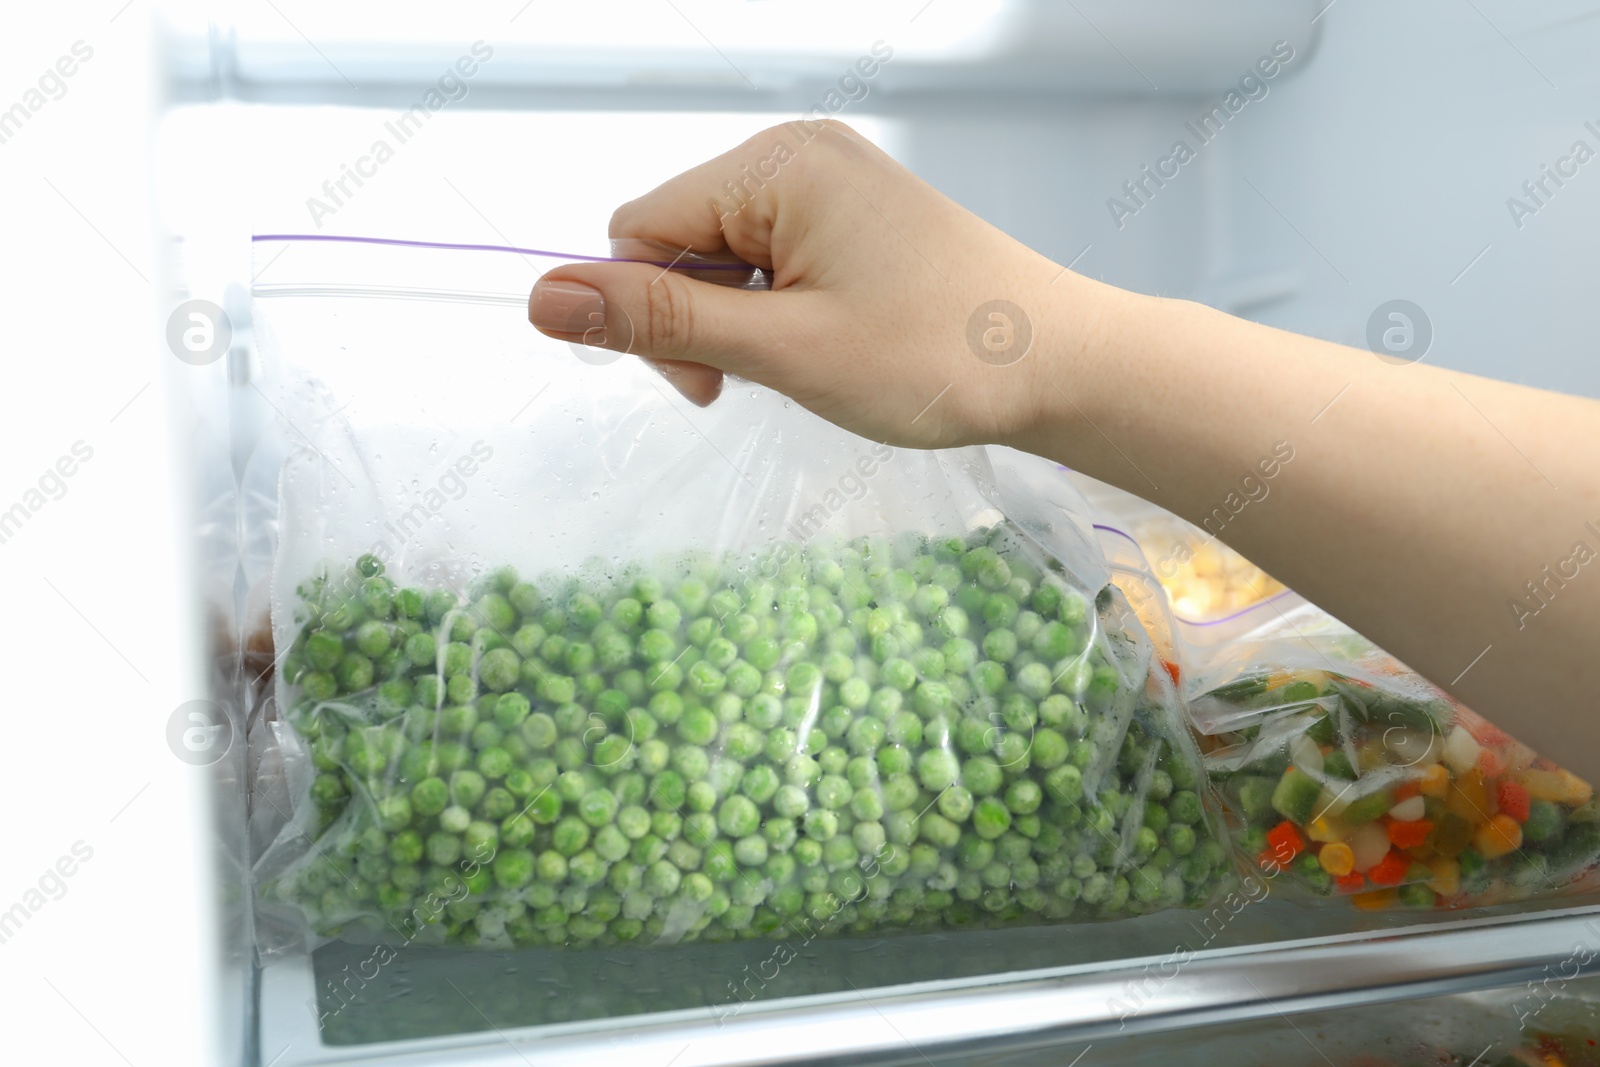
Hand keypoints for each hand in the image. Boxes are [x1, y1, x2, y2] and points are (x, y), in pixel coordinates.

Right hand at [528, 121, 1113, 448]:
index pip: (641, 228)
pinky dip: (777, 310)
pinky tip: (824, 345)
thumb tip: (540, 300)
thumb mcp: (780, 347)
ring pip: (725, 255)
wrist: (1061, 364)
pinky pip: (774, 257)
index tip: (709, 385)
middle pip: (679, 237)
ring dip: (738, 322)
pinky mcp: (857, 215)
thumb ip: (658, 320)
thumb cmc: (931, 357)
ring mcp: (834, 182)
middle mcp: (801, 154)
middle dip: (696, 318)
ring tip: (805, 365)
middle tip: (757, 381)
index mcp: (777, 165)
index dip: (649, 313)